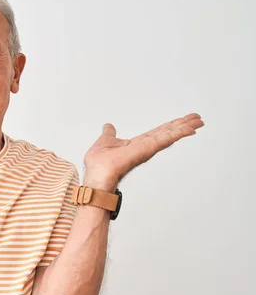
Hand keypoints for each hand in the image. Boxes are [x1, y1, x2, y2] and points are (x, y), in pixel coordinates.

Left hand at [83, 113, 204, 185]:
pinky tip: (189, 129)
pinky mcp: (146, 150)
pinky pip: (164, 140)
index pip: (157, 133)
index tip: (182, 120)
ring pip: (169, 136)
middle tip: (198, 118)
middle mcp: (144, 147)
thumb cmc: (98, 166)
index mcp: (136, 144)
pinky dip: (177, 134)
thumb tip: (108, 126)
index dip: (170, 126)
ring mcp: (147, 149)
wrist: (96, 177)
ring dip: (184, 128)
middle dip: (182, 125)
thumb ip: (109, 134)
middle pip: (167, 133)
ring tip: (199, 121)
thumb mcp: (104, 142)